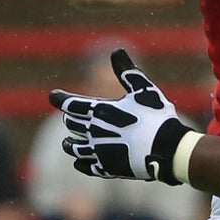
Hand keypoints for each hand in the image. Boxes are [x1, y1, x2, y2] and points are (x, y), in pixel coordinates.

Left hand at [49, 49, 195, 184]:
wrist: (166, 149)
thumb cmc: (156, 116)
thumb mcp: (143, 89)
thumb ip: (127, 71)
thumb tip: (117, 50)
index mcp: (101, 110)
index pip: (71, 104)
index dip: (60, 98)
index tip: (53, 95)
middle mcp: (94, 131)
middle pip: (72, 124)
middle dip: (69, 118)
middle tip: (69, 116)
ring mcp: (98, 151)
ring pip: (74, 148)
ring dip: (70, 143)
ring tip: (68, 142)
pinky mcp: (106, 168)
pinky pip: (86, 166)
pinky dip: (81, 163)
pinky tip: (80, 163)